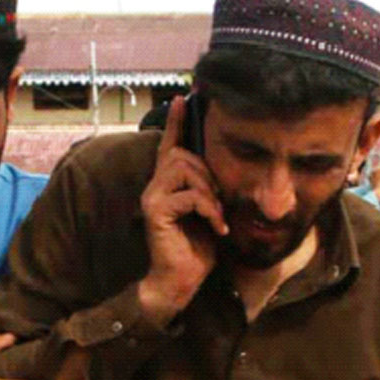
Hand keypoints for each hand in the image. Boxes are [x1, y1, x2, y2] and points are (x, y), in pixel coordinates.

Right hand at [137, 96, 227, 327]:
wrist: (181, 281)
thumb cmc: (198, 249)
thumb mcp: (210, 211)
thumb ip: (210, 189)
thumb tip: (226, 170)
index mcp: (168, 184)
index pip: (170, 145)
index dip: (176, 122)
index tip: (183, 98)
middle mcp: (155, 186)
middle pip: (183, 156)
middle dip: (208, 176)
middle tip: (218, 205)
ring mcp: (152, 198)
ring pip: (185, 170)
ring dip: (209, 192)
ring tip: (216, 216)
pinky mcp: (156, 212)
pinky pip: (188, 195)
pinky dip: (208, 209)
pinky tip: (215, 227)